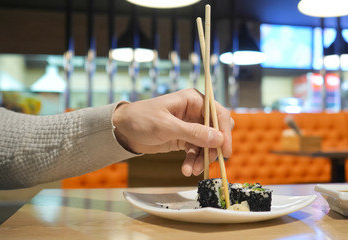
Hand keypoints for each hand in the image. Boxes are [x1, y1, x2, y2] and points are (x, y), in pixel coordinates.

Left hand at [113, 88, 233, 176]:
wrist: (122, 130)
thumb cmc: (141, 120)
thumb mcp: (166, 126)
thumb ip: (193, 132)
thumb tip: (219, 139)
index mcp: (193, 100)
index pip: (218, 113)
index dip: (225, 131)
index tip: (225, 150)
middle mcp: (195, 111)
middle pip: (216, 129)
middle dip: (213, 147)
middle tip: (210, 161)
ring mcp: (190, 126)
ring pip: (207, 143)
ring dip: (202, 158)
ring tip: (192, 171)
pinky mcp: (185, 138)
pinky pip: (196, 150)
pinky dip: (194, 161)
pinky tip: (187, 170)